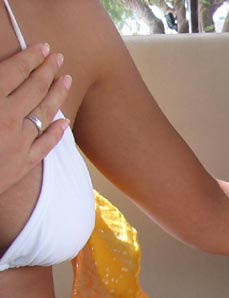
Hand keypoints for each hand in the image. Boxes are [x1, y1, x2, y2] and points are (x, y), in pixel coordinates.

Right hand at [1, 44, 70, 194]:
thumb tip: (1, 73)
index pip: (15, 71)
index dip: (31, 57)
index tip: (44, 47)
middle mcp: (7, 118)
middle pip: (35, 89)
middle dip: (48, 70)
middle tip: (59, 57)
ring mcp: (18, 142)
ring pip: (45, 114)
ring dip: (57, 94)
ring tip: (66, 80)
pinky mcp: (22, 164)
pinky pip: (45, 145)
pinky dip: (56, 132)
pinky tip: (64, 122)